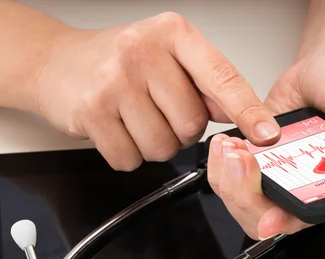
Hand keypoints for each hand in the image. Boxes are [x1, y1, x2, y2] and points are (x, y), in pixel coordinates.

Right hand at [34, 12, 279, 170]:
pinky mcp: (91, 111)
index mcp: (172, 34)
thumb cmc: (116, 60)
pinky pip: (130, 158)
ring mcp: (114, 81)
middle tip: (156, 111)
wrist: (56, 63)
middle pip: (191, 125)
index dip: (248, 111)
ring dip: (153, 145)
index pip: (222, 77)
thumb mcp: (167, 56)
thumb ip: (206, 84)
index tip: (267, 135)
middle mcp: (143, 51)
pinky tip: (116, 129)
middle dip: (180, 131)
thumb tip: (240, 115)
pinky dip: (127, 154)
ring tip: (134, 118)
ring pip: (162, 148)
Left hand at [208, 46, 324, 239]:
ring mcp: (276, 176)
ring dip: (228, 180)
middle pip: (265, 217)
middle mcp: (304, 186)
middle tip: (241, 159)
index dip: (287, 223)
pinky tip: (224, 144)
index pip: (310, 216)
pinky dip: (220, 165)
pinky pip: (229, 178)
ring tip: (229, 147)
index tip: (270, 218)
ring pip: (242, 202)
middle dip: (245, 195)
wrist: (323, 67)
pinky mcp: (256, 163)